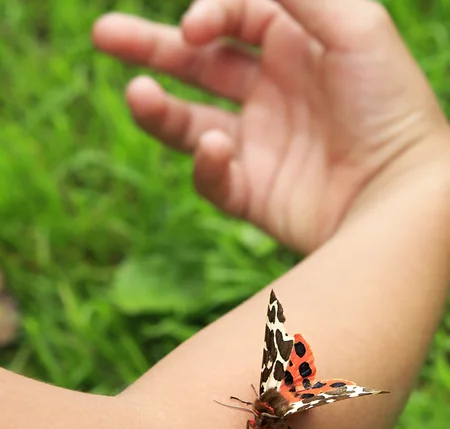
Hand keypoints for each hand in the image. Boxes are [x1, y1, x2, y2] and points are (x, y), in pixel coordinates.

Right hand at [93, 0, 447, 252]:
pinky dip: (208, 164)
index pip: (234, 20)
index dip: (207, 16)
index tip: (194, 27)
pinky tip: (219, 151)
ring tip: (136, 94)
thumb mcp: (356, 26)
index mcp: (295, 49)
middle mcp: (272, 95)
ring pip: (192, 125)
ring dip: (158, 110)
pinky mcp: (254, 193)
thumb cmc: (389, 105)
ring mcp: (260, 146)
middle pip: (199, 67)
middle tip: (104, 36)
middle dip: (151, 49)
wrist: (401, 195)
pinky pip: (215, 179)